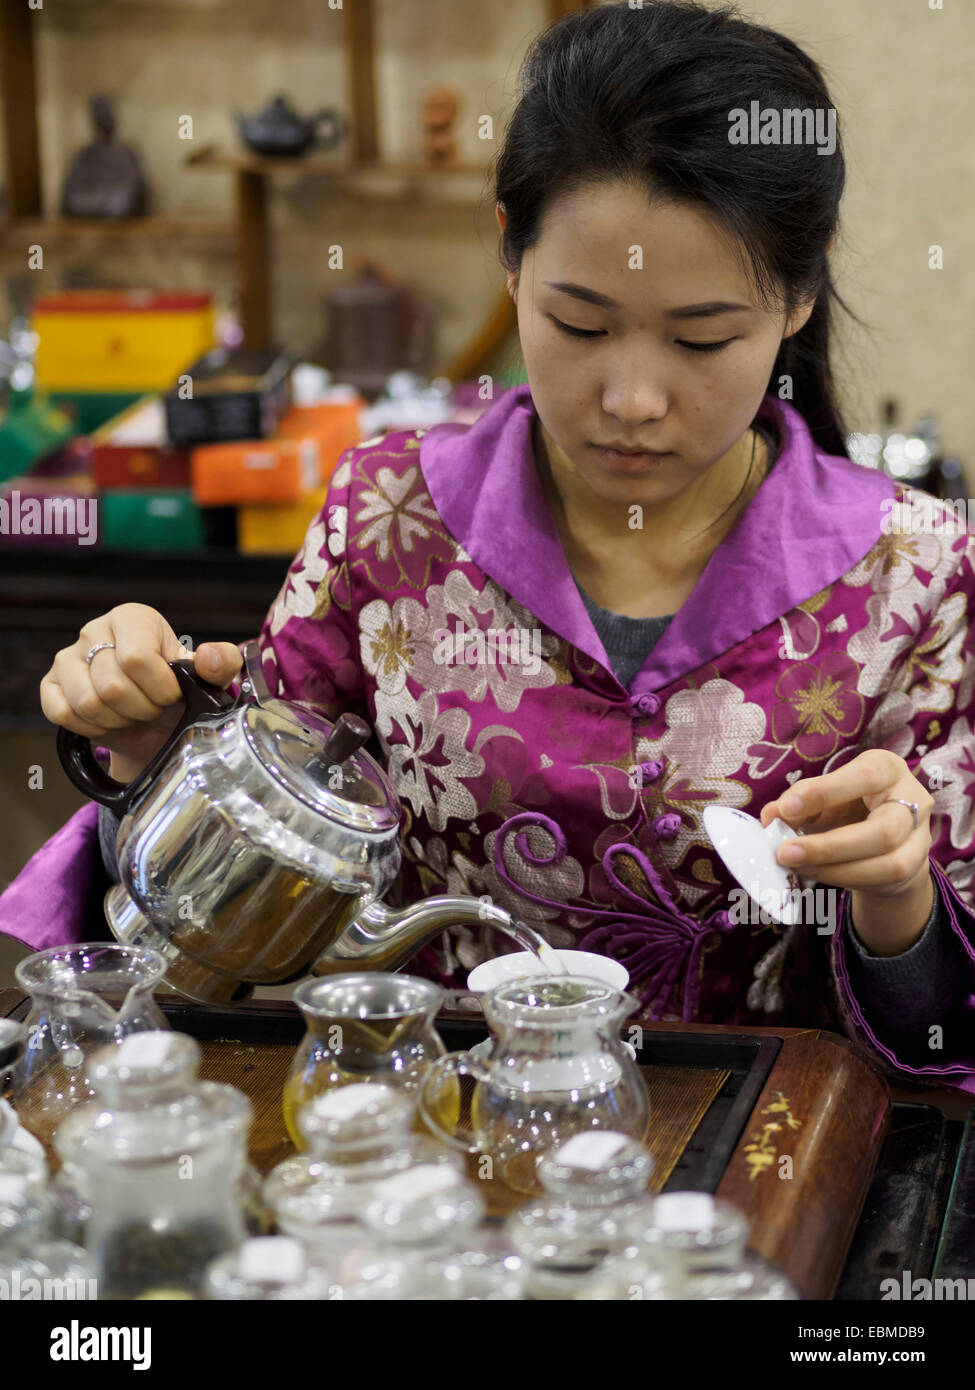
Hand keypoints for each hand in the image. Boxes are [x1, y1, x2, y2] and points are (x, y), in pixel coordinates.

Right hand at [41, 604, 242, 783]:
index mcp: (133, 618)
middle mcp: (95, 630)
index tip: (172, 695)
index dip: (160, 688)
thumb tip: (208, 657)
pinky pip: (63, 713)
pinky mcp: (51, 685)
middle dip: (141, 709)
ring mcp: (68, 657)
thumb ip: (222, 663)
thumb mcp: (210, 678)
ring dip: (118, 720)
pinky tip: (109, 721)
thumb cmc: (180, 693)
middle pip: (113, 685)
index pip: (136, 657)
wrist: (155, 725)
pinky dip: (91, 727)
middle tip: (152, 709)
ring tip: (132, 714)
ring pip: (88, 702)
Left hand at [760, 750, 934, 952]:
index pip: (864, 776)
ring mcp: (919, 834)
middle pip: (883, 830)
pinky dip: (845, 878)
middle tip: (784, 853)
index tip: (786, 808)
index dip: (825, 792)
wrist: (881, 839)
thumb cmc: (847, 808)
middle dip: (829, 846)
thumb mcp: (822, 799)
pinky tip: (816, 873)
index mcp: (886, 768)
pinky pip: (884, 878)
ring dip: (835, 867)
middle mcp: (911, 798)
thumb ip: (798, 803)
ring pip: (887, 861)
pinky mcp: (915, 865)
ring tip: (797, 866)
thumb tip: (771, 815)